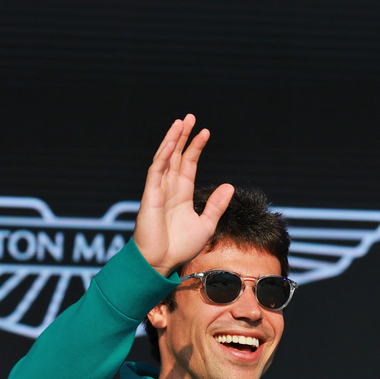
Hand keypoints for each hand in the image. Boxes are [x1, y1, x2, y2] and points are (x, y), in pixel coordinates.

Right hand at [133, 115, 234, 274]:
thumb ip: (216, 205)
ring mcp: (158, 189)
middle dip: (183, 136)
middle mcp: (169, 187)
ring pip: (165, 157)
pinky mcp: (150, 195)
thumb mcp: (206, 224)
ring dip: (172, 139)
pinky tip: (171, 143)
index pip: (189, 163)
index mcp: (182, 193)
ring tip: (181, 122)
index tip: (206, 132)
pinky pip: (156, 171)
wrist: (162, 261)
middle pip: (177, 155)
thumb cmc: (180, 246)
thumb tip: (229, 185)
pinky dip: (163, 156)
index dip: (196, 147)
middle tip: (190, 117)